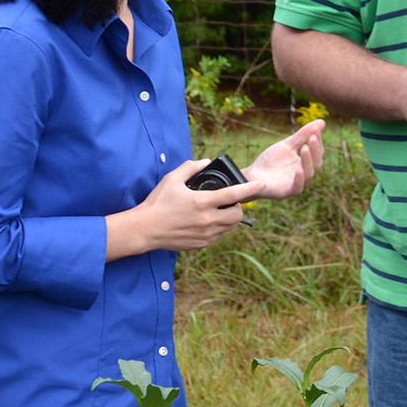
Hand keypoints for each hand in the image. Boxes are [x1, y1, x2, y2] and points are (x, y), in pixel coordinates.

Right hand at [113, 158, 260, 255]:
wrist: (144, 230)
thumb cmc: (157, 203)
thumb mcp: (171, 180)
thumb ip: (190, 168)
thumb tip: (206, 161)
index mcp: (202, 202)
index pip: (234, 195)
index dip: (250, 188)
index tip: (261, 184)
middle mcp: (207, 220)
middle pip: (238, 215)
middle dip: (238, 207)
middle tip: (228, 202)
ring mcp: (205, 234)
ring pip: (230, 227)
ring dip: (229, 218)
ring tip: (217, 211)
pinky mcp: (201, 244)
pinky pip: (219, 235)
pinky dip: (218, 228)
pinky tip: (207, 221)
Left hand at [242, 119, 325, 200]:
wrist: (251, 175)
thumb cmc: (270, 161)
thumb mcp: (286, 145)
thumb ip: (302, 135)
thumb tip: (322, 121)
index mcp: (306, 163)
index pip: (317, 152)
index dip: (317, 141)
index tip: (316, 130)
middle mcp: (305, 173)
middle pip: (317, 163)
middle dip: (315, 150)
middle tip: (312, 137)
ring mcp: (297, 183)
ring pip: (309, 174)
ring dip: (308, 161)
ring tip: (305, 148)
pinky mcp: (287, 192)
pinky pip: (298, 187)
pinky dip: (300, 179)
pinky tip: (298, 169)